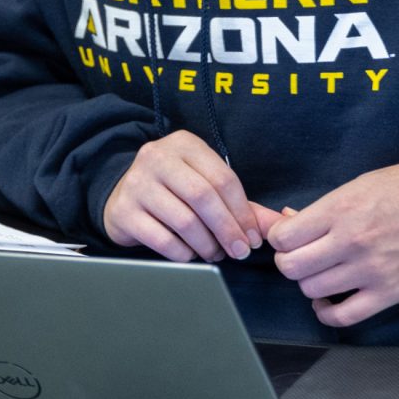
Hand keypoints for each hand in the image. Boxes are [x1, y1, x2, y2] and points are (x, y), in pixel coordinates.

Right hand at [102, 130, 270, 263]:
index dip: (243, 212)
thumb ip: (242, 205)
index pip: (223, 178)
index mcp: (183, 144)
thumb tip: (275, 227)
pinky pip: (163, 240)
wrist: (123, 195)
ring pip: (184, 221)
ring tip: (215, 254)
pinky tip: (190, 254)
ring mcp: (136, 183)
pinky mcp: (123, 212)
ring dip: (208, 245)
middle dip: (228, 230)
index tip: (253, 238)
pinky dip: (184, 254)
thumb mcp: (206, 185)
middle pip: (204, 197)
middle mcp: (156, 157)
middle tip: (240, 251)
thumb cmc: (174, 191)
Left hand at [268, 162, 398, 326]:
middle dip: (288, 261)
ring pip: (312, 291)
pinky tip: (327, 301)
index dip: (277, 238)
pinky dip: (327, 313)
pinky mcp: (389, 293)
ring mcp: (371, 271)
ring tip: (319, 273)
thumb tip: (286, 220)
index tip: (286, 237)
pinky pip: (344, 317)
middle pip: (291, 267)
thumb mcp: (357, 186)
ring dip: (309, 283)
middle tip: (300, 255)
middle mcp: (351, 242)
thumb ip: (320, 208)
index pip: (283, 237)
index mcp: (339, 210)